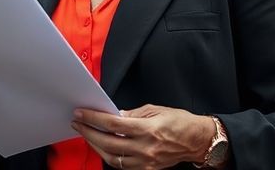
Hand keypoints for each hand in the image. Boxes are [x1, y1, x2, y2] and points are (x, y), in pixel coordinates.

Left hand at [71, 104, 214, 168]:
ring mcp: (145, 162)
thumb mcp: (155, 110)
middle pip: (108, 143)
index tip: (81, 113)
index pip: (112, 124)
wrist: (196, 140)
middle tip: (78, 123)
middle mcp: (145, 148)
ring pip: (112, 158)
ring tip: (87, 135)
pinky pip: (122, 166)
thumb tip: (113, 115)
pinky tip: (104, 147)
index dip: (94, 119)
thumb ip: (132, 114)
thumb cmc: (179, 121)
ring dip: (96, 146)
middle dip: (88, 132)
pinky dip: (110, 156)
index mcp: (147, 129)